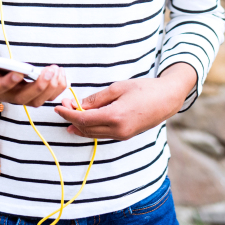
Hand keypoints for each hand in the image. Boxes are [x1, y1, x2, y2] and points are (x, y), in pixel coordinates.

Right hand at [0, 45, 67, 107]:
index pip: (2, 87)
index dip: (10, 81)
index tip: (19, 72)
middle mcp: (10, 96)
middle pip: (25, 98)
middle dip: (39, 86)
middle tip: (49, 70)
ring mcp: (23, 97)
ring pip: (39, 100)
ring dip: (51, 87)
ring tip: (57, 69)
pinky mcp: (34, 95)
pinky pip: (48, 96)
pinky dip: (58, 87)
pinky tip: (62, 73)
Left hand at [54, 63, 196, 139]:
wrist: (167, 99)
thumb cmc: (144, 89)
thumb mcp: (118, 88)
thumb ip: (98, 98)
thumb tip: (80, 104)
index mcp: (115, 117)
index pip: (84, 119)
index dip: (69, 114)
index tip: (58, 108)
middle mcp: (118, 131)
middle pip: (87, 129)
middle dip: (72, 119)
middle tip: (63, 107)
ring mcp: (122, 135)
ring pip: (94, 134)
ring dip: (80, 126)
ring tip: (69, 115)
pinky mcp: (125, 136)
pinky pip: (102, 134)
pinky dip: (91, 128)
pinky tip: (84, 122)